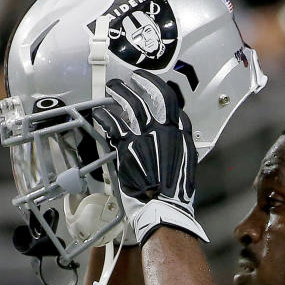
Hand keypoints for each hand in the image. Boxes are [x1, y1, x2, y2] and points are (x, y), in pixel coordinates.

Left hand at [93, 70, 207, 243]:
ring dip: (121, 93)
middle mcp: (167, 132)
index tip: (153, 88)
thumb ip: (177, 147)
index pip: (175, 107)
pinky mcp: (129, 146)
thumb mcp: (185, 164)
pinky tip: (100, 112)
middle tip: (133, 79)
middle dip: (144, 83)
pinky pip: (114, 123)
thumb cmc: (174, 191)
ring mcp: (147, 137)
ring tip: (113, 88)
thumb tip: (172, 138)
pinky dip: (105, 116)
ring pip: (133, 105)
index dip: (162, 94)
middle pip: (156, 98)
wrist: (163, 205)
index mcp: (182, 136)